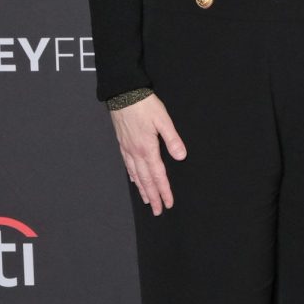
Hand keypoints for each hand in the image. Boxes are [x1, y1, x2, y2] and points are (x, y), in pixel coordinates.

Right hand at [110, 93, 186, 215]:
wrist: (123, 93)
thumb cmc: (144, 105)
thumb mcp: (163, 119)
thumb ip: (172, 139)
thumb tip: (181, 156)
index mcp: (148, 148)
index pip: (158, 175)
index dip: (164, 191)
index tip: (168, 203)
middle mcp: (136, 152)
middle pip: (146, 180)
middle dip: (153, 197)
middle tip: (157, 211)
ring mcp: (128, 149)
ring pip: (136, 175)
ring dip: (142, 190)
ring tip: (147, 201)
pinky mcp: (123, 143)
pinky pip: (128, 165)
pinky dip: (133, 176)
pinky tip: (135, 180)